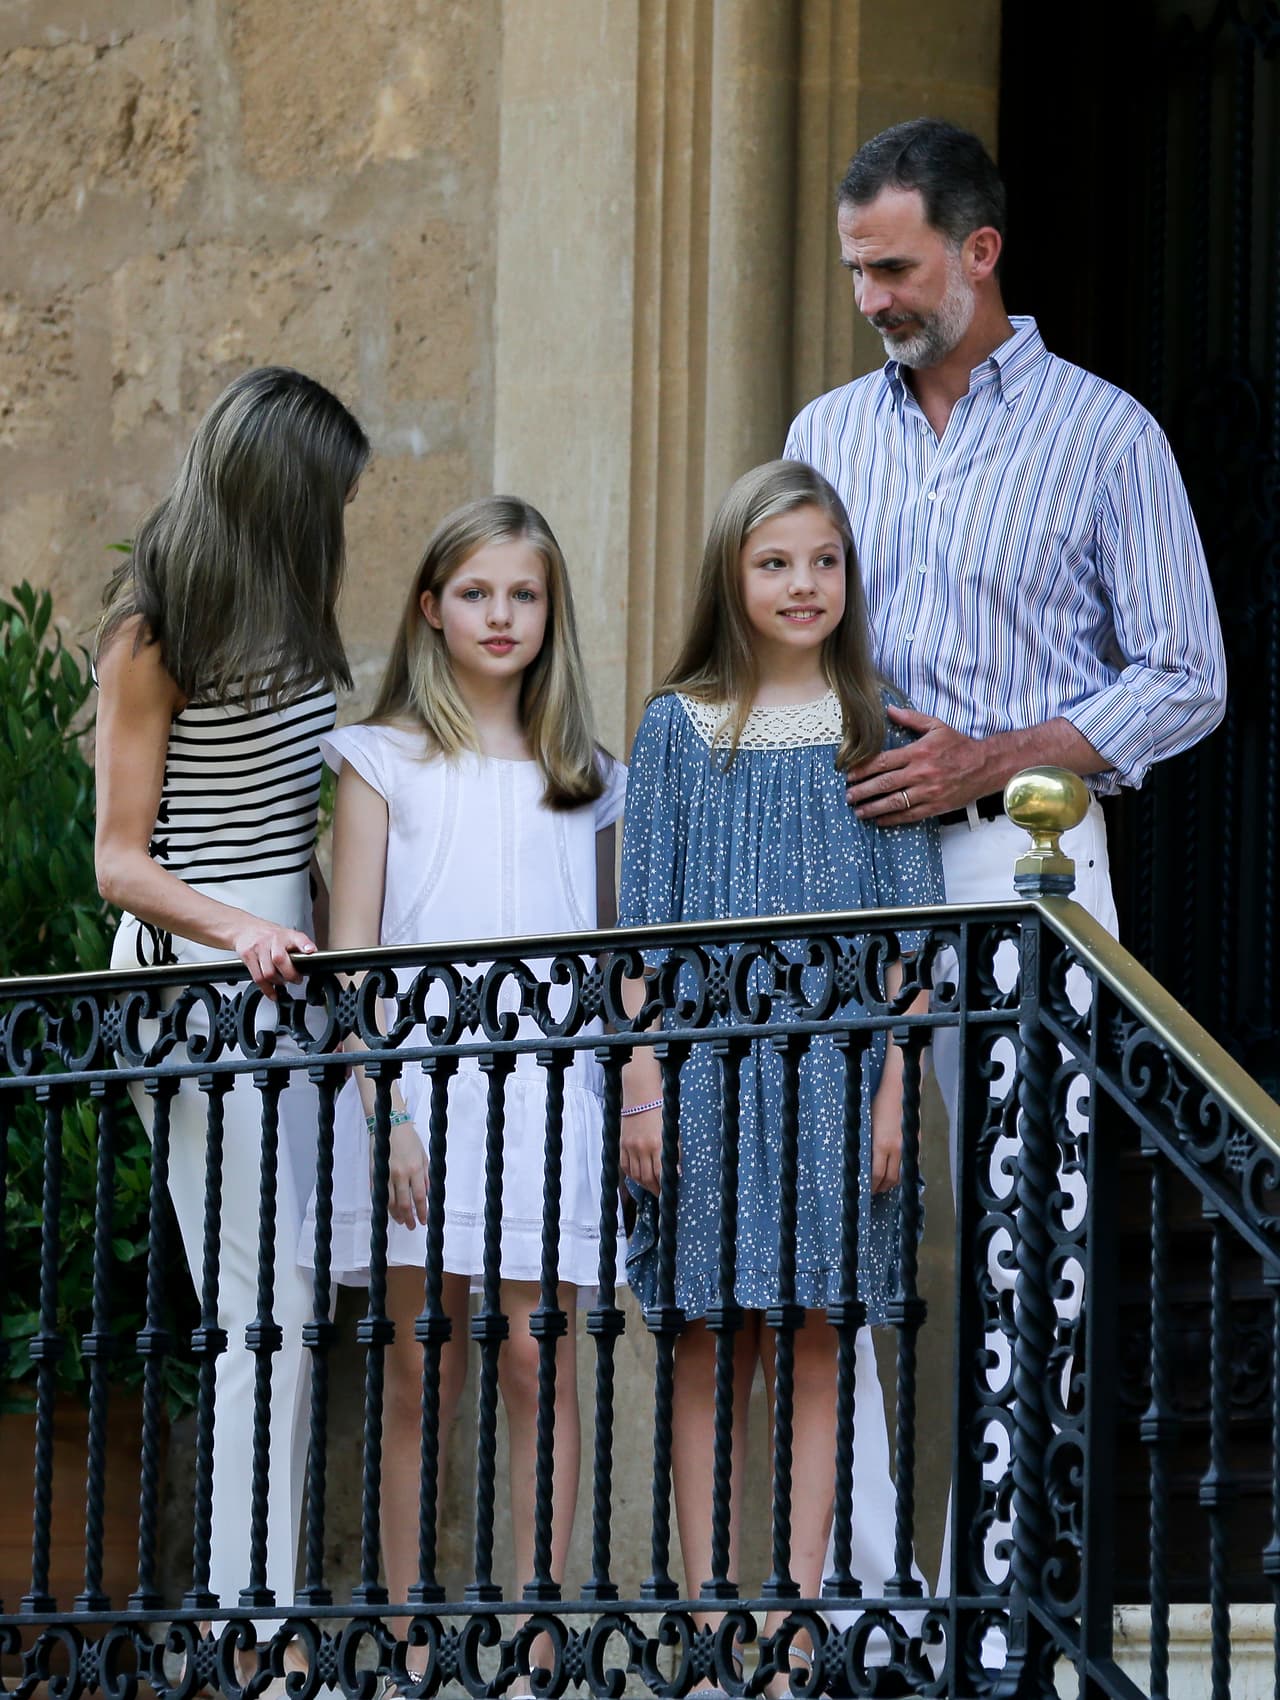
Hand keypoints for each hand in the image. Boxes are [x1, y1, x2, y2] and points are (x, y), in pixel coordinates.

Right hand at [231, 919, 316, 995]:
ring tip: (282, 982)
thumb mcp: (288, 936)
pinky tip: (273, 992)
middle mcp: (273, 940)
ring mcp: (259, 947)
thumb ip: (300, 947)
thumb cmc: (270, 935)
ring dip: (278, 982)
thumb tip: (312, 958)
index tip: (310, 951)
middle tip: (296, 980)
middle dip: (290, 975)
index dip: (305, 944)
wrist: (246, 928)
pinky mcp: (248, 956)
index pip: (298, 938)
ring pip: (268, 973)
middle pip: (280, 959)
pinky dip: (267, 989)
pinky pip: (258, 978)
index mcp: (287, 935)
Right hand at [386, 1122, 427, 1228]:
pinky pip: (379, 1194)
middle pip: (404, 1203)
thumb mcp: (424, 1156)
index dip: (421, 1212)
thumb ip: (426, 1176)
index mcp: (415, 1169)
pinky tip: (388, 1210)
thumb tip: (428, 1194)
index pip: (419, 1197)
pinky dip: (384, 1204)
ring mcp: (386, 1175)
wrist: (390, 1125)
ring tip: (400, 1221)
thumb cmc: (409, 1139)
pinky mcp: (375, 1174)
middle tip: (411, 1226)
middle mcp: (400, 1174)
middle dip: (408, 1218)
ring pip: (390, 1202)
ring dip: (395, 1214)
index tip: (423, 1221)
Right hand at [619, 1107, 667, 1196]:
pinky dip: (632, 1176)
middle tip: (660, 1195)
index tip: (669, 1195)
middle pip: (647, 1178)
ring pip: (635, 1175)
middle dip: (655, 1190)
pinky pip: (625, 1167)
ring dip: (644, 1185)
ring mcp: (630, 1147)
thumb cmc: (661, 1114)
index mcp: (658, 1144)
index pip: (661, 1174)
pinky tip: (639, 1178)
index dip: (664, 1188)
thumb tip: (676, 1174)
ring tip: (651, 1187)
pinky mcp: (622, 1145)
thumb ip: (674, 1154)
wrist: (641, 1098)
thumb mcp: (672, 1133)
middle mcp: (642, 1147)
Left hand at [845, 704, 992, 823]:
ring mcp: (928, 791)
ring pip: (894, 802)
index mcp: (918, 752)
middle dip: (862, 791)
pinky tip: (879, 820)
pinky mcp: (935, 806)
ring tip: (858, 811)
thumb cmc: (959, 745)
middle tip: (848, 795)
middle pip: (884, 784)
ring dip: (873, 808)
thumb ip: (911, 718)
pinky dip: (892, 819)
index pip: (883, 762)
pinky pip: (909, 815)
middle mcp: (921, 773)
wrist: (985, 766)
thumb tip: (889, 710)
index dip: (863, 769)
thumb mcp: (936, 726)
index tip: (849, 775)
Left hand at [869, 1083, 902, 1193]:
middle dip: (880, 1188)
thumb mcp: (867, 1126)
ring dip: (892, 1183)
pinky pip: (909, 1165)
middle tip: (872, 1191)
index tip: (864, 1190)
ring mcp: (907, 1146)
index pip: (876, 1174)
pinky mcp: (914, 1143)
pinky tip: (894, 1173)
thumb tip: (862, 1163)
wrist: (898, 1092)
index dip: (871, 1186)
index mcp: (881, 1144)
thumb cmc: (877, 1105)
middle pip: (890, 1178)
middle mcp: (896, 1148)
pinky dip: (902, 1172)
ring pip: (901, 1174)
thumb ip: (867, 1146)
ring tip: (882, 1185)